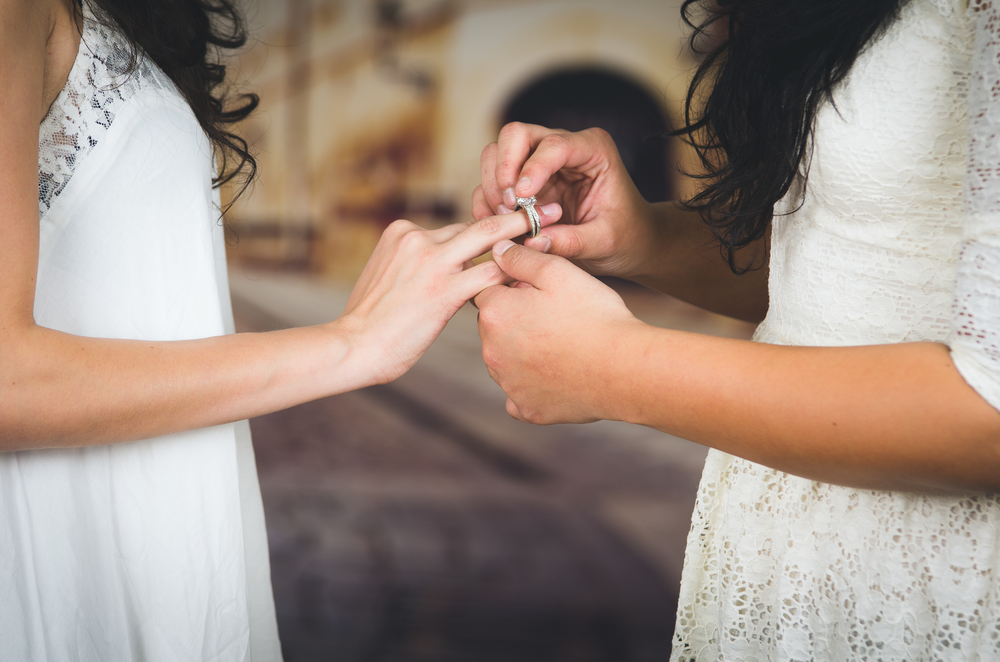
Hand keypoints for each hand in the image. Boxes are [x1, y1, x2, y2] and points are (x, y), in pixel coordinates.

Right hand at [338, 210, 558, 384]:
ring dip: (525, 236)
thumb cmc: (370, 322)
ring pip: (489, 240)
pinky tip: (536, 273)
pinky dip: (514, 273)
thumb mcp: (386, 277)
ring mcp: (431, 261)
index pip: (456, 228)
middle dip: (518, 216)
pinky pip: (489, 275)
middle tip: (550, 208)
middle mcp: (418, 238)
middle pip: (477, 224)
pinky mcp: (443, 288)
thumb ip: (415, 265)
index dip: (489, 230)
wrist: (353, 346)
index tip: (515, 221)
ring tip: (554, 229)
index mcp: (403, 232)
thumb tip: (442, 270)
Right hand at [473, 122, 663, 279]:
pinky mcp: (523, 183)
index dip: (532, 168)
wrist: (628, 244)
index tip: (521, 198)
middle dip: (504, 169)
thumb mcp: (606, 241)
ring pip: (495, 154)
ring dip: (492, 187)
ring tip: (506, 219)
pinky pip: (491, 183)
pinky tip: (500, 227)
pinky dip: (487, 203)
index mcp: (593, 150)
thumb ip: (572, 241)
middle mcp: (562, 148)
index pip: (554, 144)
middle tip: (509, 206)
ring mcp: (539, 163)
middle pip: (516, 135)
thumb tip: (532, 243)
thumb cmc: (625, 236)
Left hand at [474, 240, 644, 424]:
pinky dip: (533, 385)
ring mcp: (508, 384)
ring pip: (507, 360)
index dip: (515, 287)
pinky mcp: (527, 409)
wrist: (624, 368)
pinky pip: (520, 394)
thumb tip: (498, 251)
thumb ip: (521, 258)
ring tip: (562, 345)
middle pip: (495, 327)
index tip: (542, 292)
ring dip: (524, 352)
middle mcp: (492, 351)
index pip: (489, 291)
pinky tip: (556, 376)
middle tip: (557, 317)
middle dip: (516, 319)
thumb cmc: (594, 316)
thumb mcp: (558, 271)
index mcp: (495, 313)